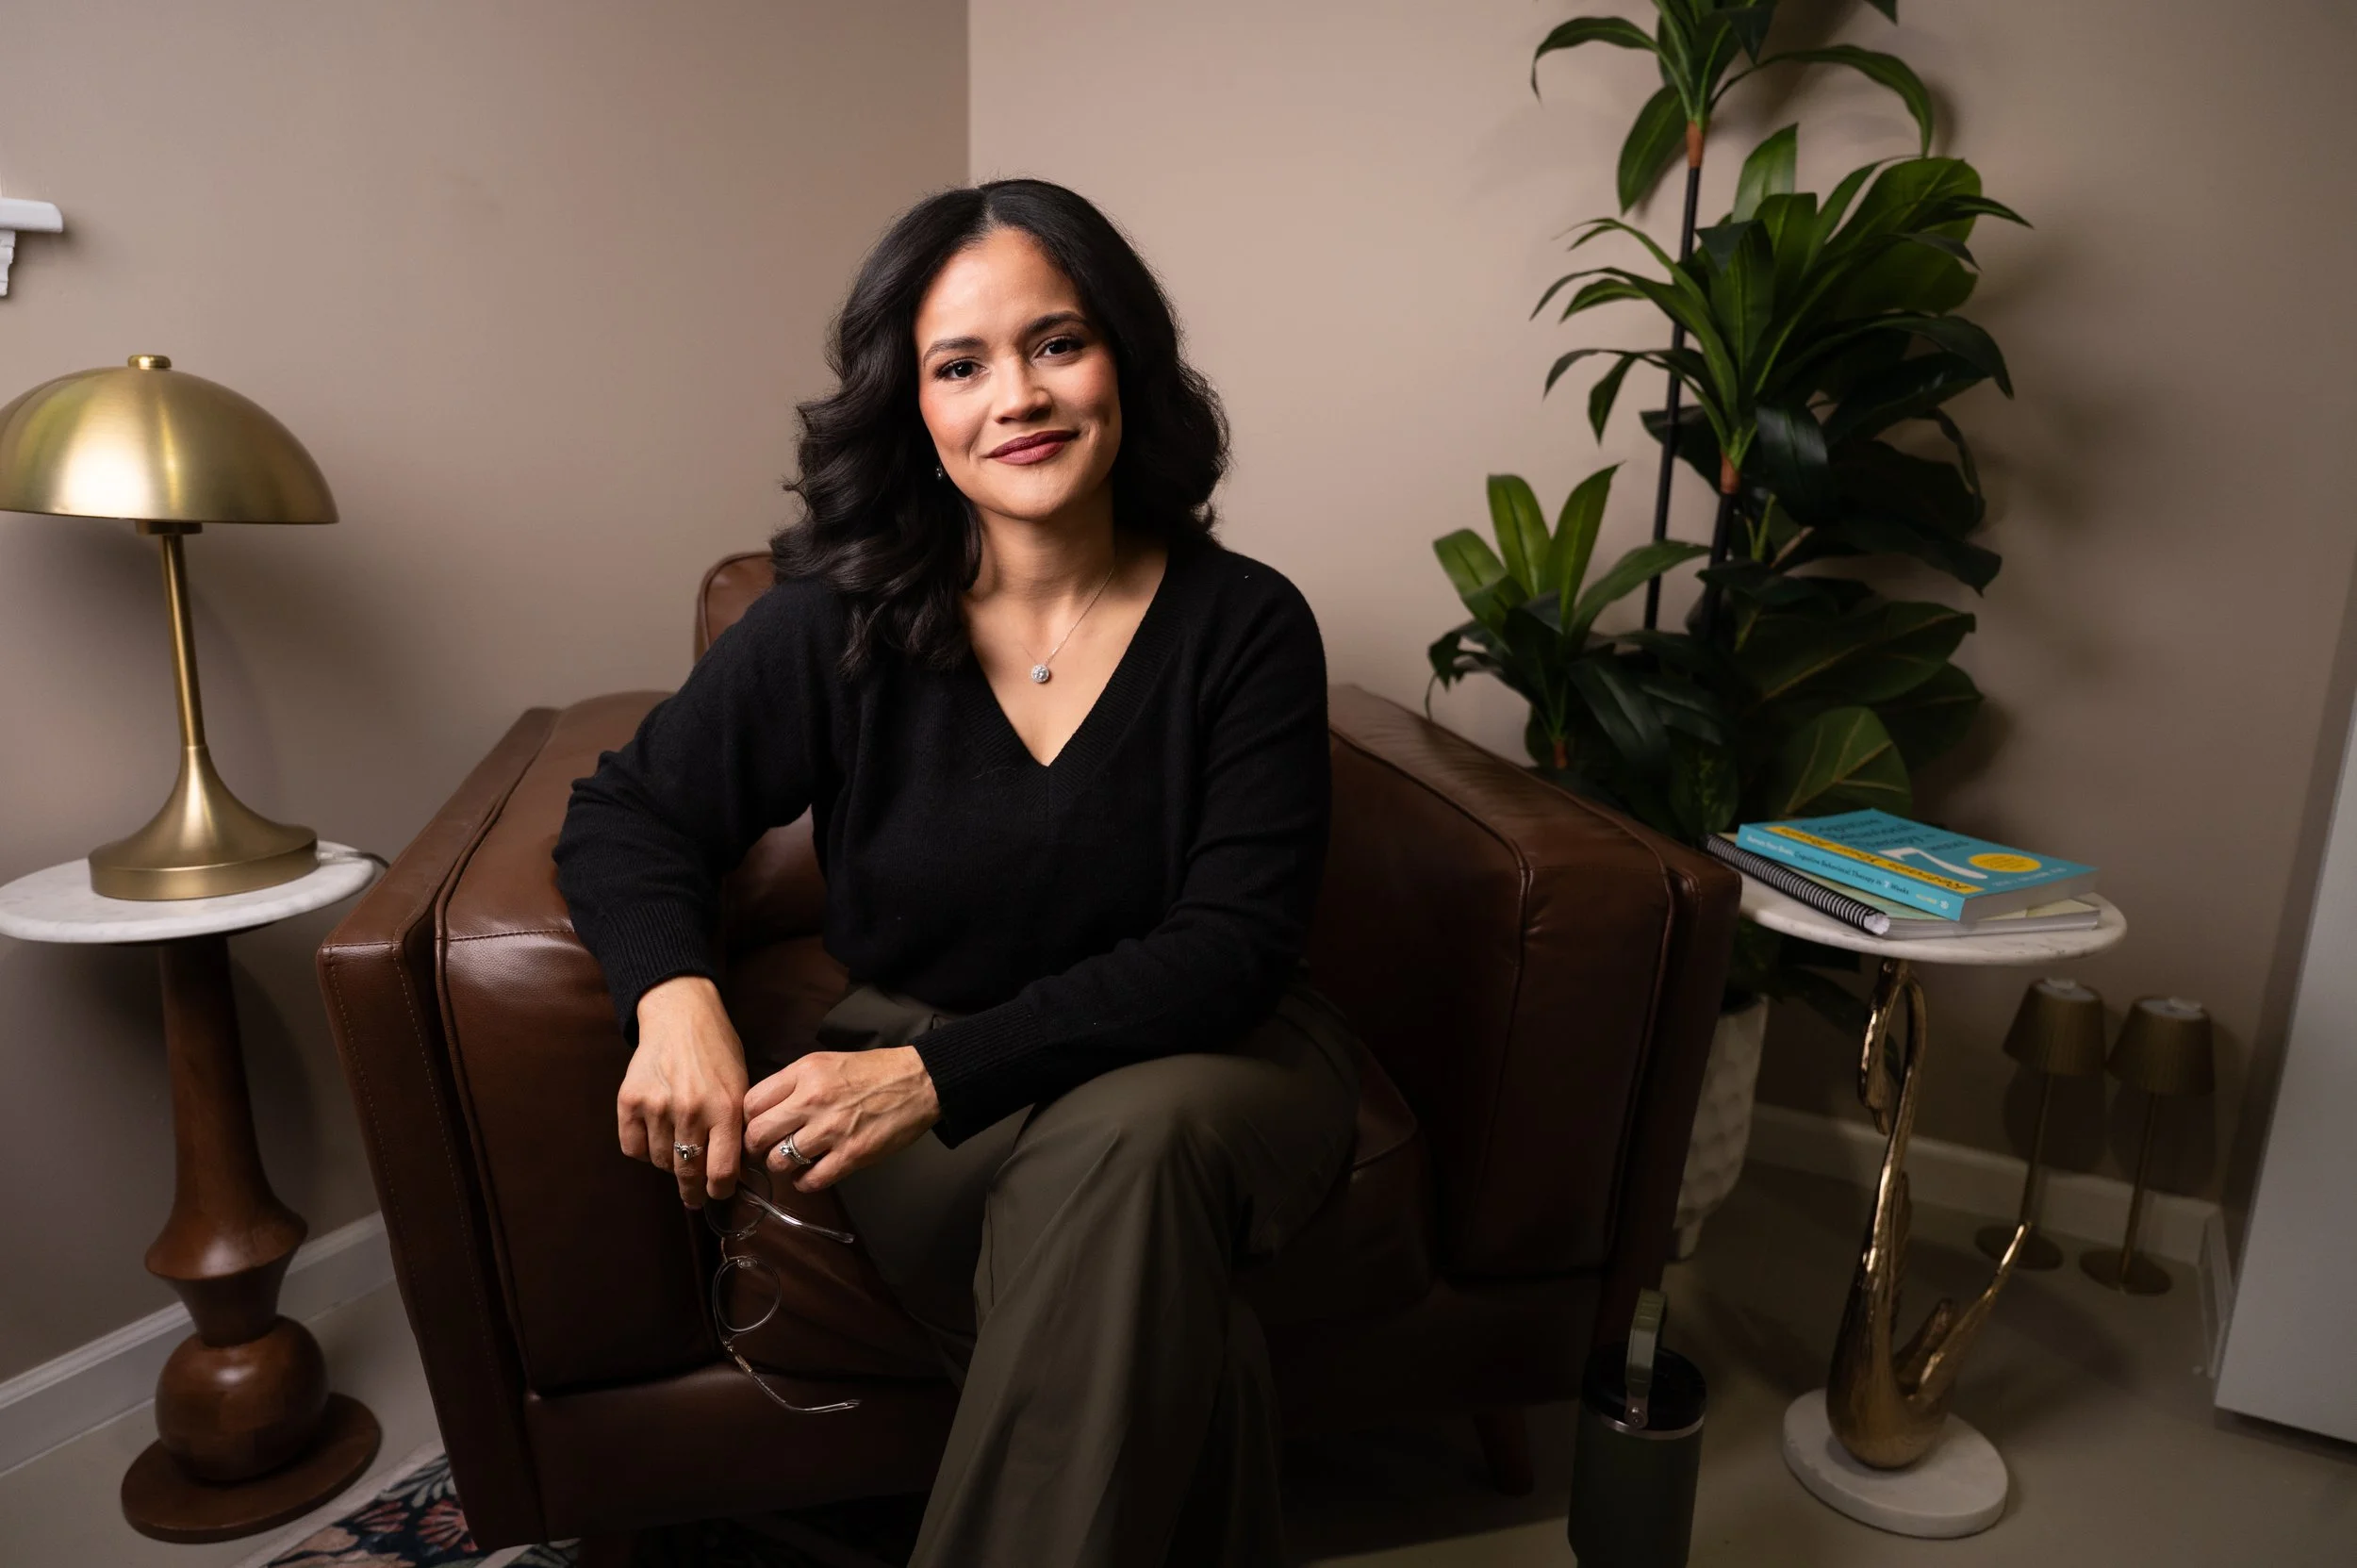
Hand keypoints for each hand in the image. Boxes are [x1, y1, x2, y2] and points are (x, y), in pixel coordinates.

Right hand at [618, 975, 747, 1207]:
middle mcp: (692, 1110)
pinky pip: (634, 1148)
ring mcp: (658, 1106)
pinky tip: (655, 1137)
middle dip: (693, 1190)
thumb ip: (737, 1128)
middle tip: (694, 1194)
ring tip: (677, 1151)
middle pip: (688, 1172)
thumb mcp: (741, 1087)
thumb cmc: (717, 1053)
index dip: (720, 1191)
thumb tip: (734, 1173)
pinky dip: (644, 1150)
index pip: (722, 1171)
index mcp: (727, 1108)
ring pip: (661, 1162)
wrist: (681, 1018)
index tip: (717, 1194)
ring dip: (669, 1164)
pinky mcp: (630, 1101)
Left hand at [743, 1046, 940, 1191]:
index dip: (747, 1120)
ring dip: (780, 1166)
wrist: (919, 1081)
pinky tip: (811, 1174)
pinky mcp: (852, 1155)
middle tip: (766, 1149)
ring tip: (791, 1161)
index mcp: (804, 1073)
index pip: (751, 1103)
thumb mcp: (824, 1062)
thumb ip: (792, 1083)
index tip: (754, 1127)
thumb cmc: (872, 1071)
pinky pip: (810, 1181)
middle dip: (756, 1147)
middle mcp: (812, 1100)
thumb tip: (762, 1110)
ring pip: (779, 1161)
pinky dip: (804, 1182)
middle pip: (757, 1135)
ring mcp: (832, 1130)